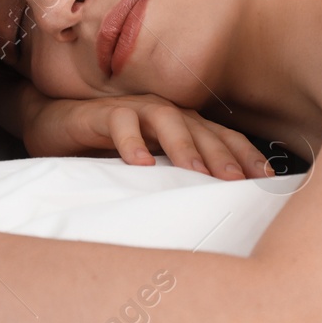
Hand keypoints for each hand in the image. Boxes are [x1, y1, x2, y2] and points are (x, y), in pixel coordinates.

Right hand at [24, 93, 273, 179]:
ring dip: (182, 145)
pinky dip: (131, 141)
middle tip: (236, 183)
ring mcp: (133, 109)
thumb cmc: (107, 151)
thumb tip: (212, 213)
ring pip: (166, 119)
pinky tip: (139, 164)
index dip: (244, 155)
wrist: (55, 126)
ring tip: (195, 172)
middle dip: (221, 155)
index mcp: (182, 125)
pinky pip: (120, 122)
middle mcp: (163, 112)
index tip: (266, 180)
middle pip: (201, 128)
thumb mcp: (150, 167)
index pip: (221, 136)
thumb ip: (177, 179)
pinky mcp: (101, 113)